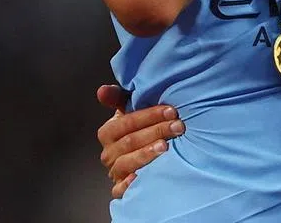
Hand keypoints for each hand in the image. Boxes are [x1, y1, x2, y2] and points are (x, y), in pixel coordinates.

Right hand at [96, 84, 184, 198]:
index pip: (126, 122)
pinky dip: (128, 185)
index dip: (148, 116)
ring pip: (127, 162)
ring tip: (166, 147)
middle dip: (156, 132)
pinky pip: (119, 190)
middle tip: (178, 126)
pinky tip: (139, 178)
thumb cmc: (140, 128)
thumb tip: (102, 90)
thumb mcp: (130, 110)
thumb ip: (118, 97)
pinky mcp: (120, 189)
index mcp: (108, 132)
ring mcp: (115, 171)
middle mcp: (109, 153)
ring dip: (147, 154)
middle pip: (130, 141)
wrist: (145, 155)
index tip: (171, 111)